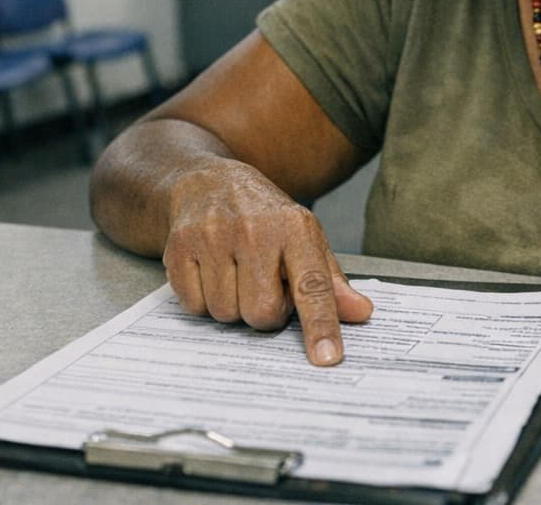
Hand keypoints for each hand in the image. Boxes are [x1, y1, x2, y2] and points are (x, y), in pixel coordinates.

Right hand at [161, 162, 373, 364]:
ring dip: (233, 306)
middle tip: (262, 284)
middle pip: (263, 314)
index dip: (320, 325)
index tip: (327, 357)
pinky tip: (211, 270)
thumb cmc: (264, 218)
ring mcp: (213, 236)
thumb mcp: (305, 239)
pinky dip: (203, 299)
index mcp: (295, 229)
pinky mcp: (179, 247)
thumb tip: (361, 313)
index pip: (312, 286)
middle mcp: (254, 230)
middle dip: (265, 312)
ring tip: (235, 274)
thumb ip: (330, 282)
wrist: (209, 183)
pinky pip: (194, 307)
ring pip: (226, 314)